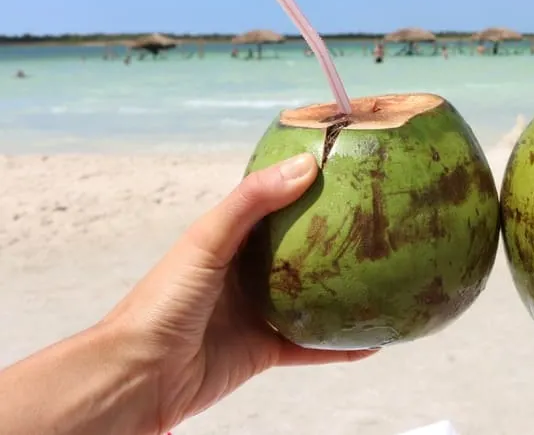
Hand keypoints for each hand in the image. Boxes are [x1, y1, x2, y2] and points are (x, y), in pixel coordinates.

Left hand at [102, 153, 375, 433]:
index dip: (307, 184)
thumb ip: (252, 203)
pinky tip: (373, 342)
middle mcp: (247, 270)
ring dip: (345, 290)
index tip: (348, 167)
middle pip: (301, 248)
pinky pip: (312, 345)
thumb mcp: (206, 241)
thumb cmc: (162, 302)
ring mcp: (258, 310)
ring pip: (313, 296)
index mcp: (230, 237)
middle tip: (379, 221)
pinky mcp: (265, 348)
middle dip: (335, 238)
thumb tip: (307, 165)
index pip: (275, 201)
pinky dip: (341, 346)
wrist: (140, 376)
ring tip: (386, 278)